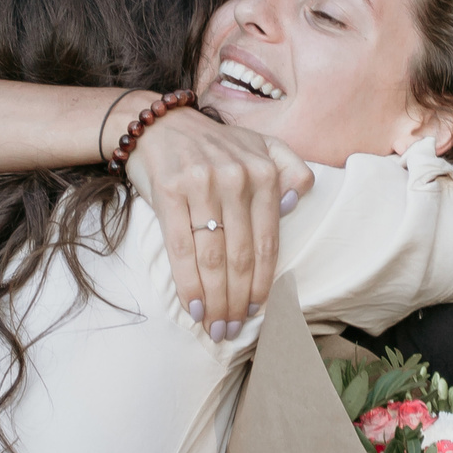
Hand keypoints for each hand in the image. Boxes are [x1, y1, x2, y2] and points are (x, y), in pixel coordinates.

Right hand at [122, 112, 312, 338]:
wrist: (158, 122)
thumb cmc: (212, 143)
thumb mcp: (260, 144)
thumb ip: (290, 168)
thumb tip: (294, 204)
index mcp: (262, 172)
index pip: (267, 241)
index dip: (263, 283)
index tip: (257, 311)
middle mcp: (236, 178)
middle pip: (241, 256)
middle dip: (238, 300)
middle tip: (233, 329)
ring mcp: (202, 184)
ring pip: (214, 257)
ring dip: (215, 300)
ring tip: (215, 327)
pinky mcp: (170, 192)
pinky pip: (183, 248)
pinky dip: (189, 283)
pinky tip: (193, 307)